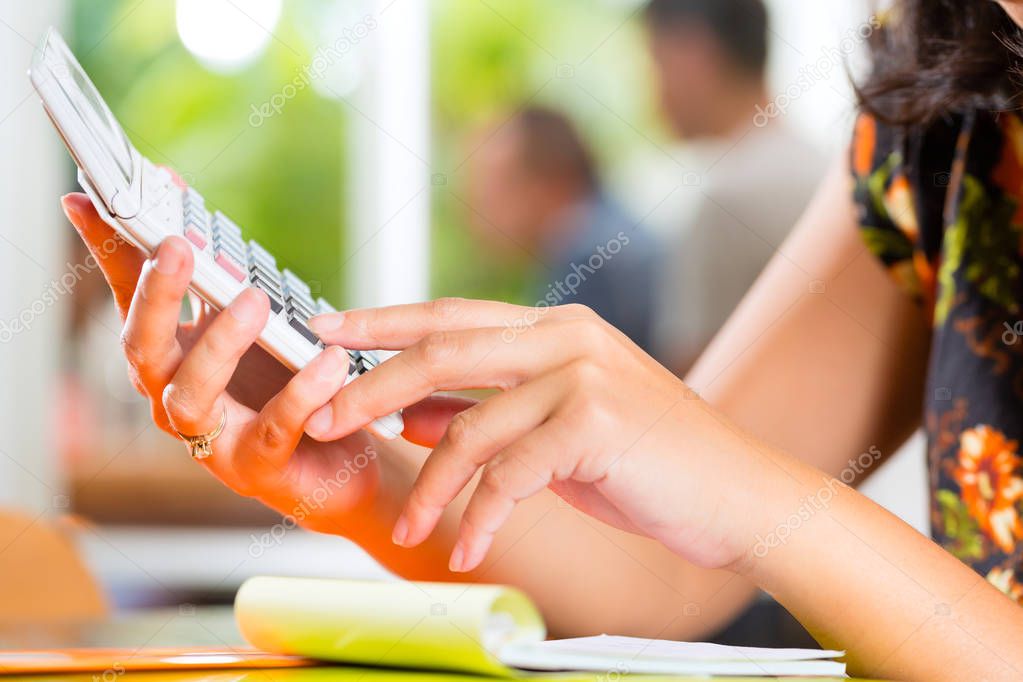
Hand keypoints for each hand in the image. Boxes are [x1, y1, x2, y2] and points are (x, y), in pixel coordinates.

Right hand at [59, 193, 387, 532]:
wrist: (335, 459)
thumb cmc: (285, 385)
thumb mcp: (251, 320)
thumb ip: (214, 270)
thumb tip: (170, 189)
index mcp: (171, 355)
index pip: (130, 298)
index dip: (111, 250)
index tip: (93, 198)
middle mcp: (175, 397)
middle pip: (142, 347)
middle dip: (155, 296)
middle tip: (178, 246)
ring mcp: (210, 439)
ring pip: (192, 393)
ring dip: (219, 343)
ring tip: (256, 300)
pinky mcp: (258, 468)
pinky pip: (275, 429)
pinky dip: (301, 394)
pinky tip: (328, 361)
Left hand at [305, 298, 783, 572]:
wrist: (738, 495)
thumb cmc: (649, 463)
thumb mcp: (558, 432)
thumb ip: (490, 413)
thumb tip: (412, 413)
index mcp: (557, 328)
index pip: (452, 314)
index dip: (384, 320)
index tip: (326, 327)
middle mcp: (568, 337)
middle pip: (444, 350)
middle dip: (371, 385)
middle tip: (320, 418)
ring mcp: (584, 374)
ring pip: (472, 426)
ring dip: (430, 486)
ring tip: (408, 530)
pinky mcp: (597, 422)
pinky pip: (510, 474)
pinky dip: (480, 517)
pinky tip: (467, 550)